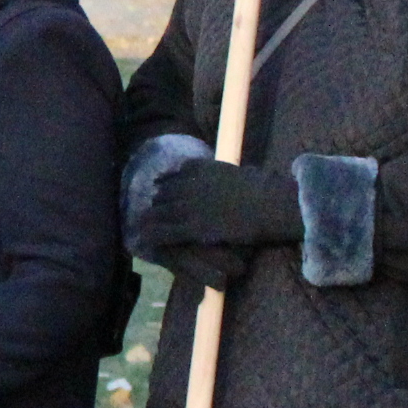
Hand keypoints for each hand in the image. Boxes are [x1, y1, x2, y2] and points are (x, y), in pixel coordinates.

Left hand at [138, 159, 297, 255]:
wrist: (268, 204)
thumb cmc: (263, 189)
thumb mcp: (240, 172)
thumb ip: (224, 175)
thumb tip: (228, 177)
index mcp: (203, 168)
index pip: (176, 172)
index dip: (166, 181)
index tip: (160, 186)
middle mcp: (191, 184)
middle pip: (164, 191)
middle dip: (157, 200)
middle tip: (150, 209)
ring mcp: (189, 205)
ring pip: (161, 211)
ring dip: (150, 218)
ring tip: (139, 224)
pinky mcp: (192, 226)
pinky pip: (165, 231)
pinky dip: (153, 235)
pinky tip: (144, 239)